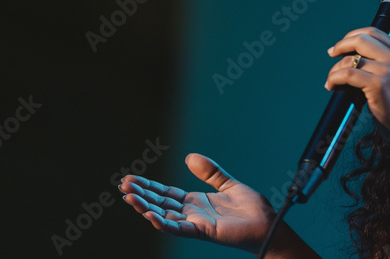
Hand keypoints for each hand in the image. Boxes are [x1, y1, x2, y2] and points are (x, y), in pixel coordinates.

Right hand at [119, 153, 275, 253]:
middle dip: (141, 195)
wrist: (267, 223)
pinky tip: (149, 215)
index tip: (130, 179)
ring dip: (145, 208)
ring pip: (164, 216)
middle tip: (122, 186)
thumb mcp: (227, 184)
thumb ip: (210, 172)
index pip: (165, 193)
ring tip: (128, 198)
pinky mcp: (203, 231)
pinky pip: (179, 228)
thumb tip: (189, 157)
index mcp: (195, 202)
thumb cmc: (251, 208)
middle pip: (160, 203)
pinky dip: (163, 223)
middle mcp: (191, 213)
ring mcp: (195, 223)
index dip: (148, 187)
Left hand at [324, 26, 389, 145]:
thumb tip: (344, 52)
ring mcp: (388, 70)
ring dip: (334, 70)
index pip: (371, 32)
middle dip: (340, 46)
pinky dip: (334, 78)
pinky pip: (347, 74)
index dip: (351, 36)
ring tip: (332, 81)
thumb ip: (377, 60)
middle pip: (360, 40)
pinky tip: (332, 85)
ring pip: (350, 60)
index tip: (340, 47)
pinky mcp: (378, 84)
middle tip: (331, 54)